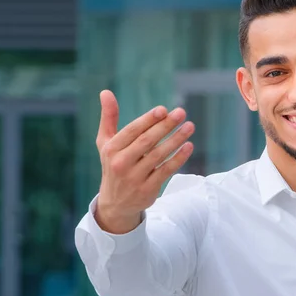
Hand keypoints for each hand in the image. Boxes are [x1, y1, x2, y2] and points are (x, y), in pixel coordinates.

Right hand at [94, 90, 194, 233]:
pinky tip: (189, 146)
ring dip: (176, 139)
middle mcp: (121, 163)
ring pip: (159, 155)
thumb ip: (109, 118)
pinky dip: (178, 158)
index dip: (148, 120)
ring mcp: (134, 177)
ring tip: (190, 126)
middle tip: (181, 113)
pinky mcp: (147, 189)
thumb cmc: (113, 165)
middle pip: (147, 141)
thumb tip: (106, 92)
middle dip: (165, 126)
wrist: (115, 203)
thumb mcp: (106, 143)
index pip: (132, 131)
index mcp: (111, 149)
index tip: (163, 110)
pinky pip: (166, 170)